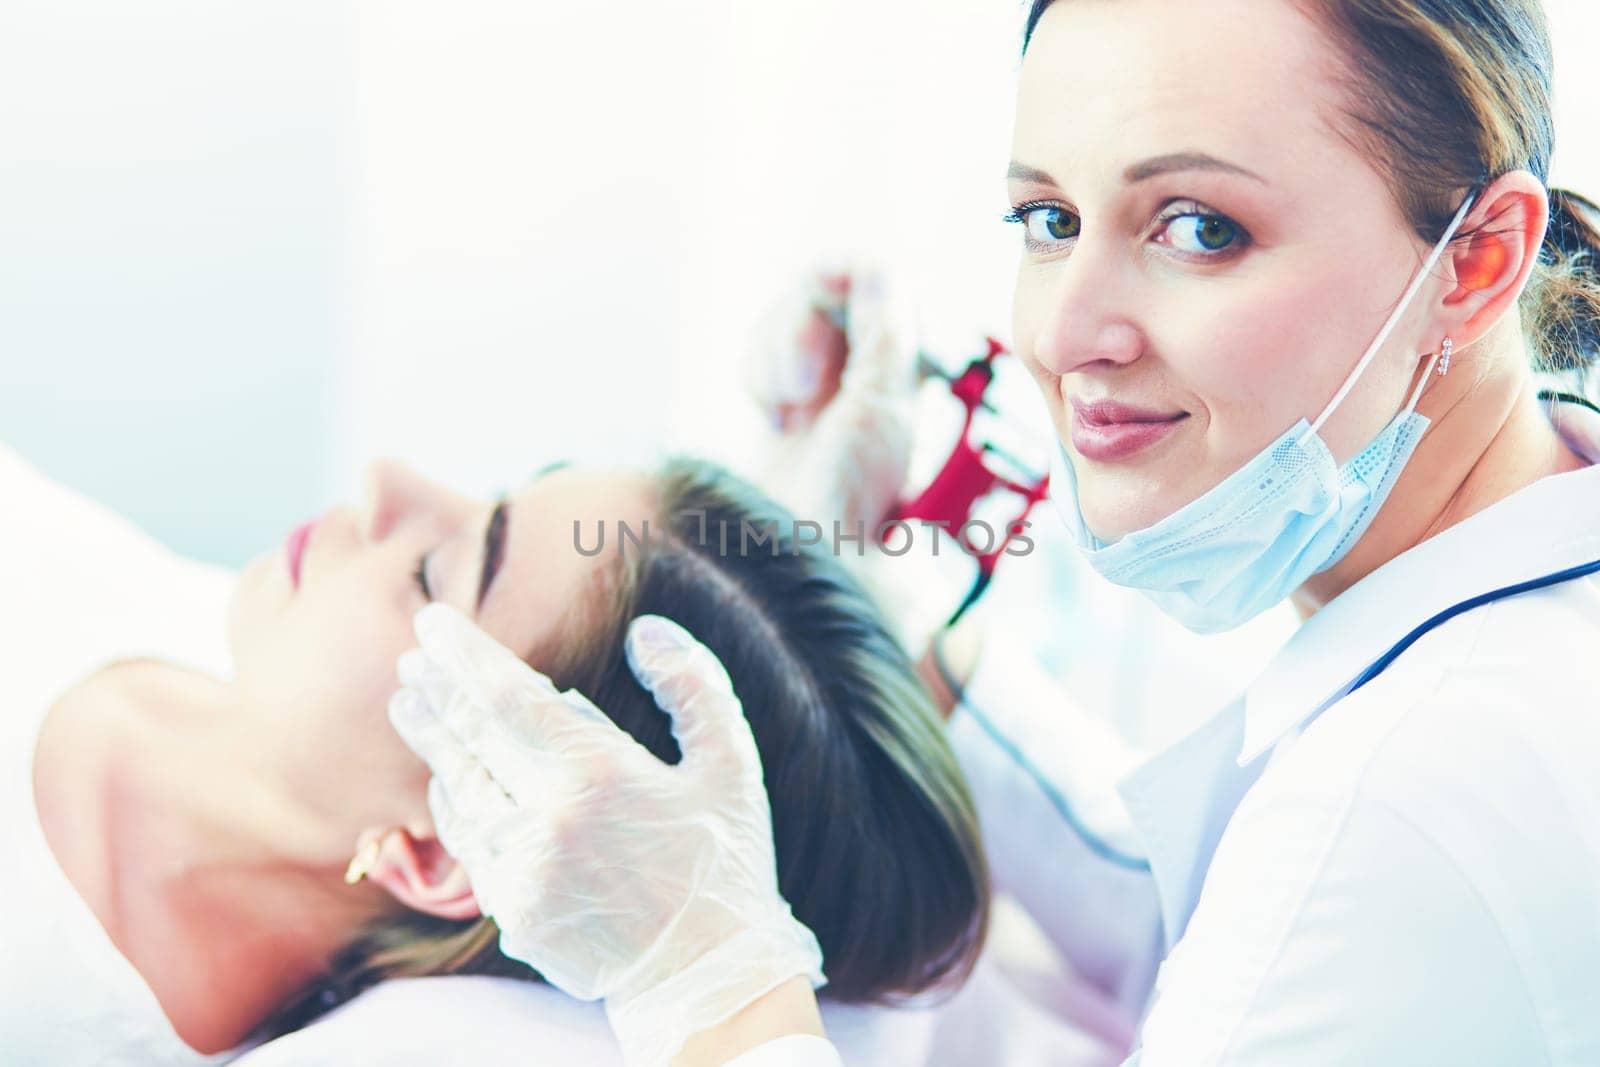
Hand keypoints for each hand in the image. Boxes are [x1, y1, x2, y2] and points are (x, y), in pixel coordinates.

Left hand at [387, 603, 824, 1066]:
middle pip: (467, 740)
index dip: (464, 655)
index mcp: (598, 777)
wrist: (710, 975)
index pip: (506, 697)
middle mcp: (546, 822)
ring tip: (413, 706)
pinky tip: (450, 780)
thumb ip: (693, 685)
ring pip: (459, 791)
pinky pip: (469, 844)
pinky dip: (454, 801)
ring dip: (433, 744)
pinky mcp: (514, 912)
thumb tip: (646, 631)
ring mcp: (522, 872)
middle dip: (436, 692)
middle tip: (412, 658)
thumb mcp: (730, 764)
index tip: (434, 621)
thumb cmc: (724, 862)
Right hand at [747, 264, 918, 532]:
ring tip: (787, 414)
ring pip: (786, 316)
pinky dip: (758, 377)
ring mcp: (827, 376)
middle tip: (802, 392)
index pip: (878, 277)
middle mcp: (869, 361)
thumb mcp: (875, 413)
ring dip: (774, 358)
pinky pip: (763, 349)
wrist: (802, 554)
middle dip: (797, 329)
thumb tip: (880, 271)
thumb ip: (881, 339)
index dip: (843, 271)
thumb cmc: (849, 500)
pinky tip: (775, 418)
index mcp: (904, 359)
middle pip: (822, 288)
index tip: (815, 283)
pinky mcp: (791, 393)